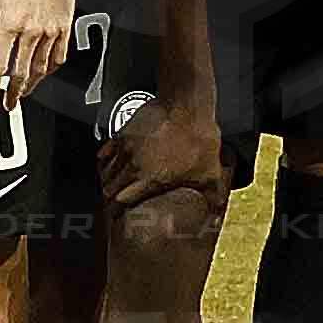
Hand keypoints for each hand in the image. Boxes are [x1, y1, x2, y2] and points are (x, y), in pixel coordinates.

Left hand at [0, 0, 78, 106]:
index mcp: (9, 25)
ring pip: (42, 68)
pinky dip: (51, 69)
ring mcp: (51, 30)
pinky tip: (44, 73)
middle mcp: (31, 31)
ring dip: (32, 84)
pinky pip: (60, 55)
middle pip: (21, 72)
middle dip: (13, 92)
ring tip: (24, 92)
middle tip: (8, 104)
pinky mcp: (65, 27)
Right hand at [99, 84, 226, 215]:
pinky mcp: (123, 133)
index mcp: (150, 180)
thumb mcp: (209, 172)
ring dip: (107, 180)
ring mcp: (126, 149)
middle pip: (109, 187)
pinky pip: (107, 151)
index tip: (114, 215)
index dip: (115, 210)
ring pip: (106, 171)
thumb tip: (217, 213)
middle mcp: (133, 167)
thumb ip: (211, 196)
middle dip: (109, 197)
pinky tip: (108, 161)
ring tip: (110, 184)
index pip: (121, 201)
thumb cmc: (198, 140)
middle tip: (112, 201)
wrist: (187, 107)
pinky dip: (106, 159)